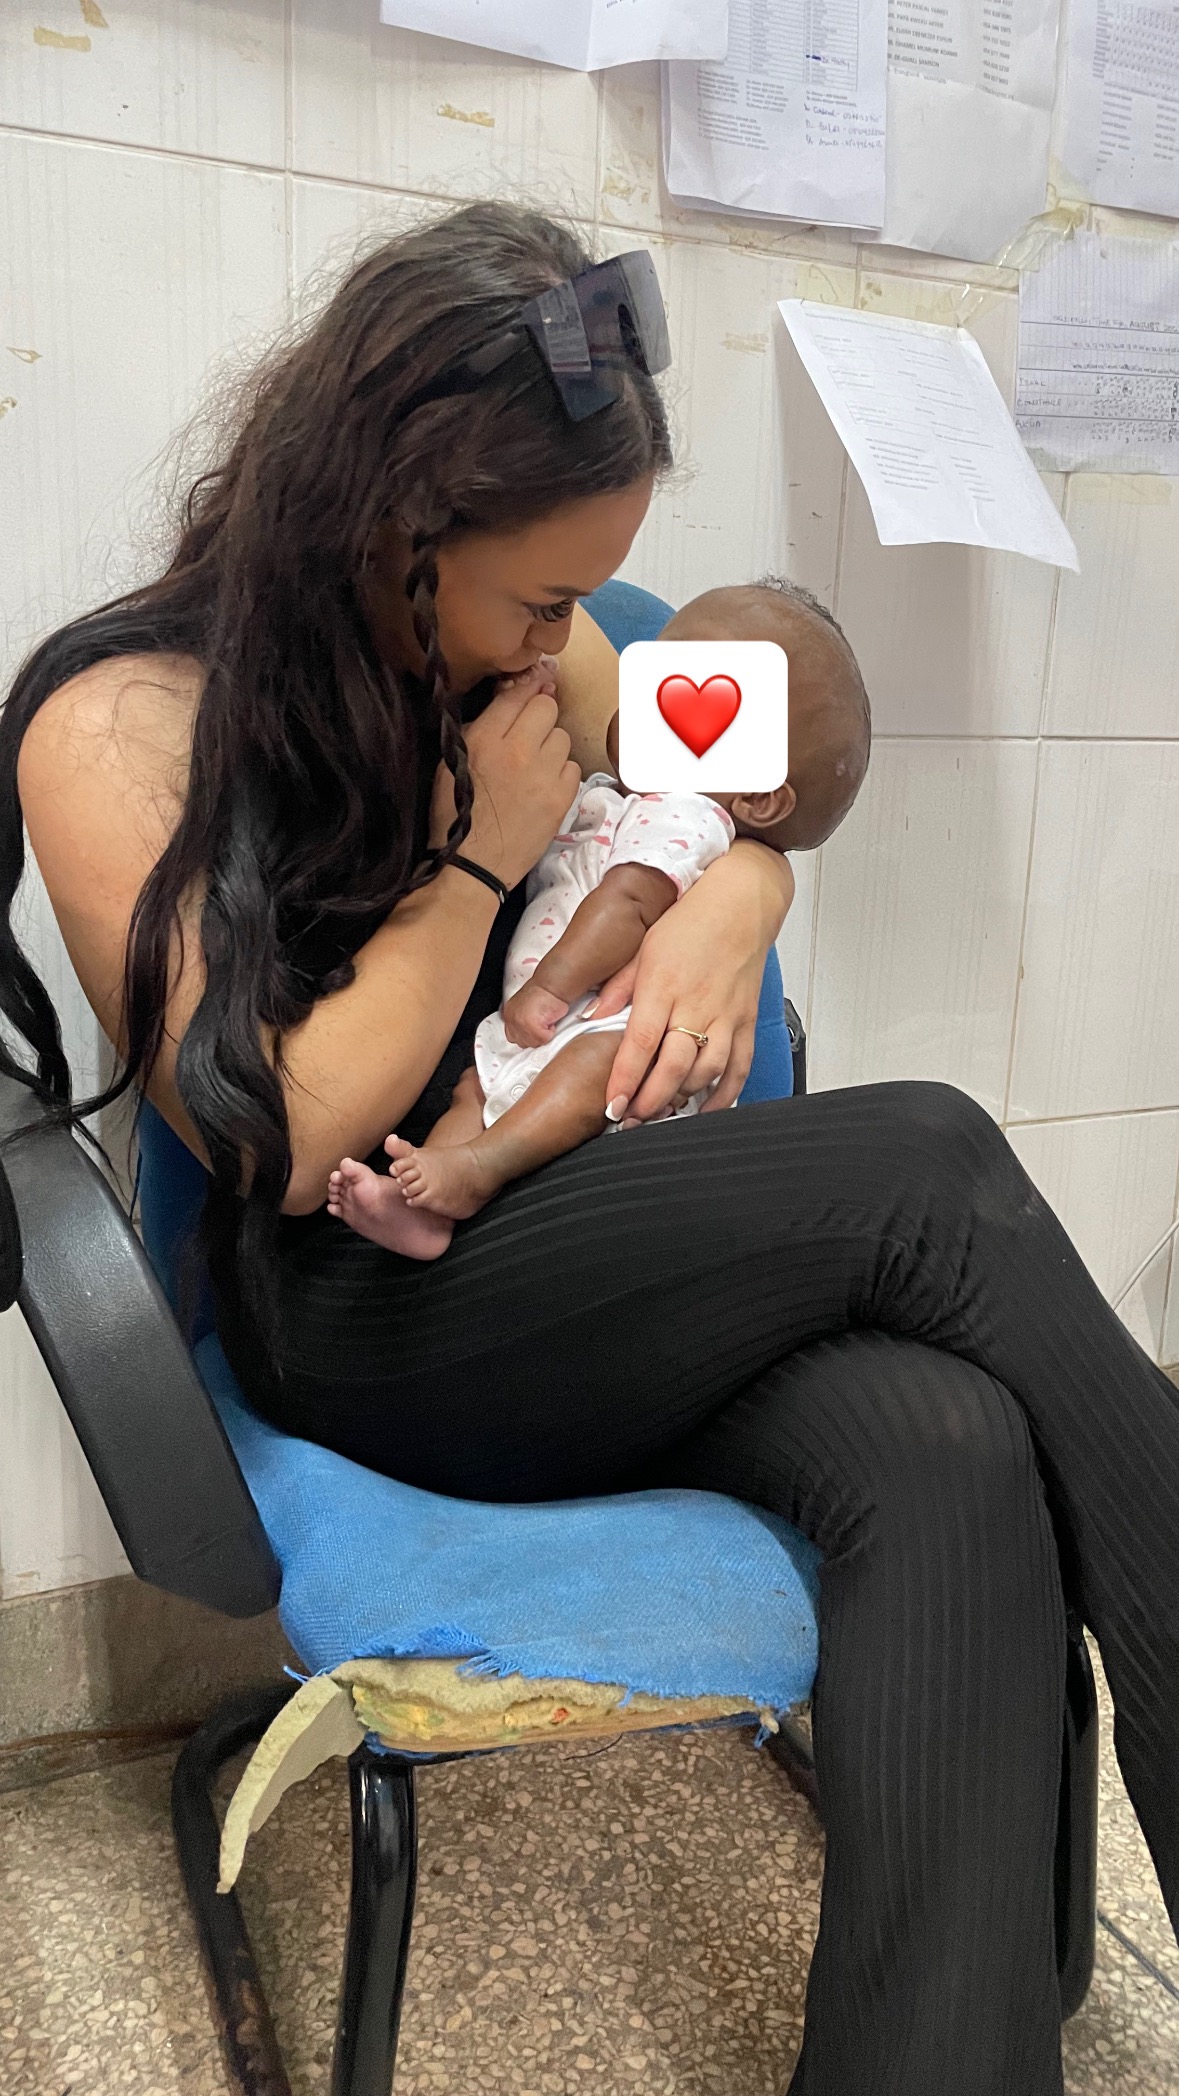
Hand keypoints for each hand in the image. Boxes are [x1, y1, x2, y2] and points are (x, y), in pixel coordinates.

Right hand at [429, 660, 579, 889]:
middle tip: (528, 736)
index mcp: (484, 738)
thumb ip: (481, 726)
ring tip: (534, 766)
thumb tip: (510, 698)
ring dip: (551, 746)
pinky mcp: (562, 797)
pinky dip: (561, 773)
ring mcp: (544, 774)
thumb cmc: (455, 812)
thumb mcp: (452, 760)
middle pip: (547, 707)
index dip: (526, 689)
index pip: (518, 694)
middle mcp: (518, 749)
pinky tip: (543, 786)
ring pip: (563, 736)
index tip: (532, 688)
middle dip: (539, 717)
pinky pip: (573, 766)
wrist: (473, 864)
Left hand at [502, 978, 568, 1048]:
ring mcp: (520, 1025)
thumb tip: (527, 1031)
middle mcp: (512, 1020)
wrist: (551, 985)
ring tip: (546, 1021)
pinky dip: (551, 1032)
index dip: (526, 1035)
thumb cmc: (544, 993)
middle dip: (534, 1036)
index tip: (534, 1030)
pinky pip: (544, 1039)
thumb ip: (521, 1018)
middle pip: (523, 1042)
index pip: (512, 1036)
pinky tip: (550, 1020)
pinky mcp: (532, 1028)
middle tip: (542, 1025)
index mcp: (509, 1014)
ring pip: (533, 1043)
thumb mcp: (525, 1005)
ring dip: (542, 1034)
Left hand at [597, 844, 793, 1122]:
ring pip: (706, 1072)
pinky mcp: (747, 1020)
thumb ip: (619, 986)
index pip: (640, 1043)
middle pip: (673, 1066)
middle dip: (650, 1101)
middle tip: (631, 1120)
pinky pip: (740, 1067)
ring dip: (681, 1099)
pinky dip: (724, 1095)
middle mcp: (696, 1004)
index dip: (625, 1079)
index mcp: (663, 985)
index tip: (612, 1105)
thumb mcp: (644, 945)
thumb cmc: (691, 920)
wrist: (744, 902)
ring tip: (659, 1115)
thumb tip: (592, 1017)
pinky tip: (706, 1110)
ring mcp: (726, 1015)